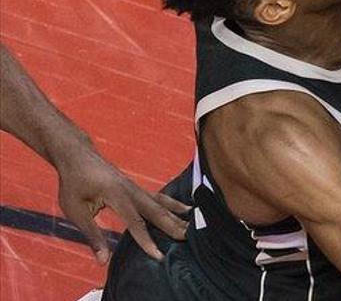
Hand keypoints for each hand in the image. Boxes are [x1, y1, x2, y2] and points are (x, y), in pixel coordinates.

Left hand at [56, 146, 189, 262]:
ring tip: (192, 225)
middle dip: (172, 226)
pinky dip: (173, 204)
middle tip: (188, 239)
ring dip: (176, 216)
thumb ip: (93, 235)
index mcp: (116, 195)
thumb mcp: (76, 211)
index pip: (135, 222)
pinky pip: (158, 197)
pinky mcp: (136, 187)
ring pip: (160, 203)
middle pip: (156, 211)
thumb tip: (102, 261)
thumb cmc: (73, 184)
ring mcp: (136, 187)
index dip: (147, 241)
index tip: (159, 256)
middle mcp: (131, 190)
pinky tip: (185, 208)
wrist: (78, 156)